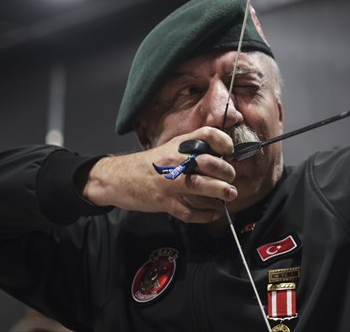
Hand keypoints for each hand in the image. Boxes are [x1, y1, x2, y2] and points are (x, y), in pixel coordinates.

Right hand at [82, 127, 236, 222]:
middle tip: (231, 180)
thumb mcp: (170, 148)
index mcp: (179, 145)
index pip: (207, 135)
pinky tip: (212, 213)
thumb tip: (220, 158)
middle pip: (210, 163)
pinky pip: (190, 211)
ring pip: (203, 186)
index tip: (230, 152)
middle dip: (227, 173)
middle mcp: (176, 161)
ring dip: (221, 193)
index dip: (223, 142)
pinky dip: (205, 214)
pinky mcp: (164, 202)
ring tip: (229, 195)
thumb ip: (192, 150)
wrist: (117, 178)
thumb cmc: (148, 164)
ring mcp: (170, 182)